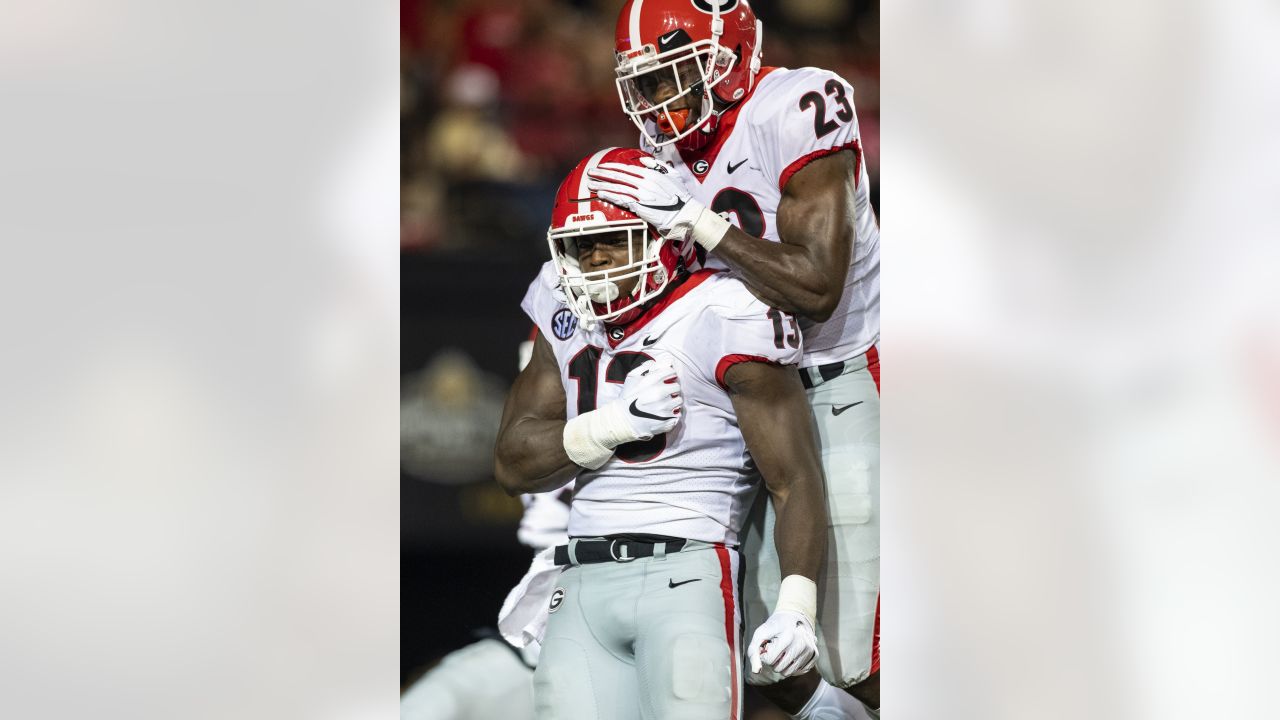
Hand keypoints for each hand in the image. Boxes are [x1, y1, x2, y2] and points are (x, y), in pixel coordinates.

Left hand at [586, 157, 704, 240]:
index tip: (602, 166)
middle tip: (590, 172)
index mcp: (650, 174)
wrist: (685, 213)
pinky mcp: (640, 206)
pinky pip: (621, 200)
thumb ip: (657, 165)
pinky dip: (610, 196)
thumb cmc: (680, 196)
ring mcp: (641, 194)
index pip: (626, 168)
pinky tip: (601, 194)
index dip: (612, 167)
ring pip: (617, 187)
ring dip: (602, 185)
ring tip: (590, 184)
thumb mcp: (672, 175)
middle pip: (618, 176)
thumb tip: (643, 161)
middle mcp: (644, 182)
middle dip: (602, 174)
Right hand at [611, 358, 681, 439]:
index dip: (669, 374)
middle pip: (677, 386)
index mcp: (653, 380)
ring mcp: (664, 407)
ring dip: (673, 401)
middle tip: (665, 392)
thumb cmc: (627, 397)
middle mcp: (660, 392)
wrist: (622, 419)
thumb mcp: (631, 377)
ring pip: (679, 400)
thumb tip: (655, 362)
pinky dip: (673, 413)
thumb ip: (644, 367)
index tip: (666, 379)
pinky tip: (665, 412)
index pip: (671, 372)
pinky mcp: (666, 420)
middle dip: (672, 388)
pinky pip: (677, 414)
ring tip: (665, 403)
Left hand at [747, 609, 817, 677]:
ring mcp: (810, 650)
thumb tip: (756, 671)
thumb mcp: (760, 634)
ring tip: (783, 653)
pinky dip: (793, 666)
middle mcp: (802, 644)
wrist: (793, 617)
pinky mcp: (815, 655)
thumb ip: (754, 652)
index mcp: (788, 637)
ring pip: (789, 673)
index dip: (764, 656)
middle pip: (779, 669)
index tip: (767, 647)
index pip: (769, 660)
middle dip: (773, 662)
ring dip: (782, 666)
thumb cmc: (774, 627)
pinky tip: (792, 655)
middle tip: (775, 650)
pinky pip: (799, 671)